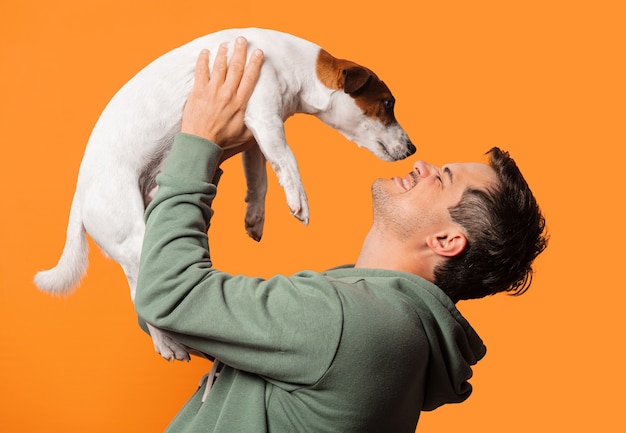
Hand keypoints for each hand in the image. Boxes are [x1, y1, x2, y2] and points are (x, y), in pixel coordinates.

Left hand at [181, 37, 263, 151]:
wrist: (200, 146)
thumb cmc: (224, 144)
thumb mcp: (247, 138)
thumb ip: (256, 127)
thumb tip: (267, 122)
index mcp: (240, 104)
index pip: (250, 79)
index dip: (255, 63)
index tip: (258, 52)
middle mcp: (227, 94)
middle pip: (236, 68)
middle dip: (240, 52)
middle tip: (242, 40)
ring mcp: (211, 92)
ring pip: (219, 67)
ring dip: (223, 53)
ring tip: (226, 44)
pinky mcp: (197, 93)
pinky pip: (200, 72)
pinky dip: (203, 60)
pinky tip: (205, 52)